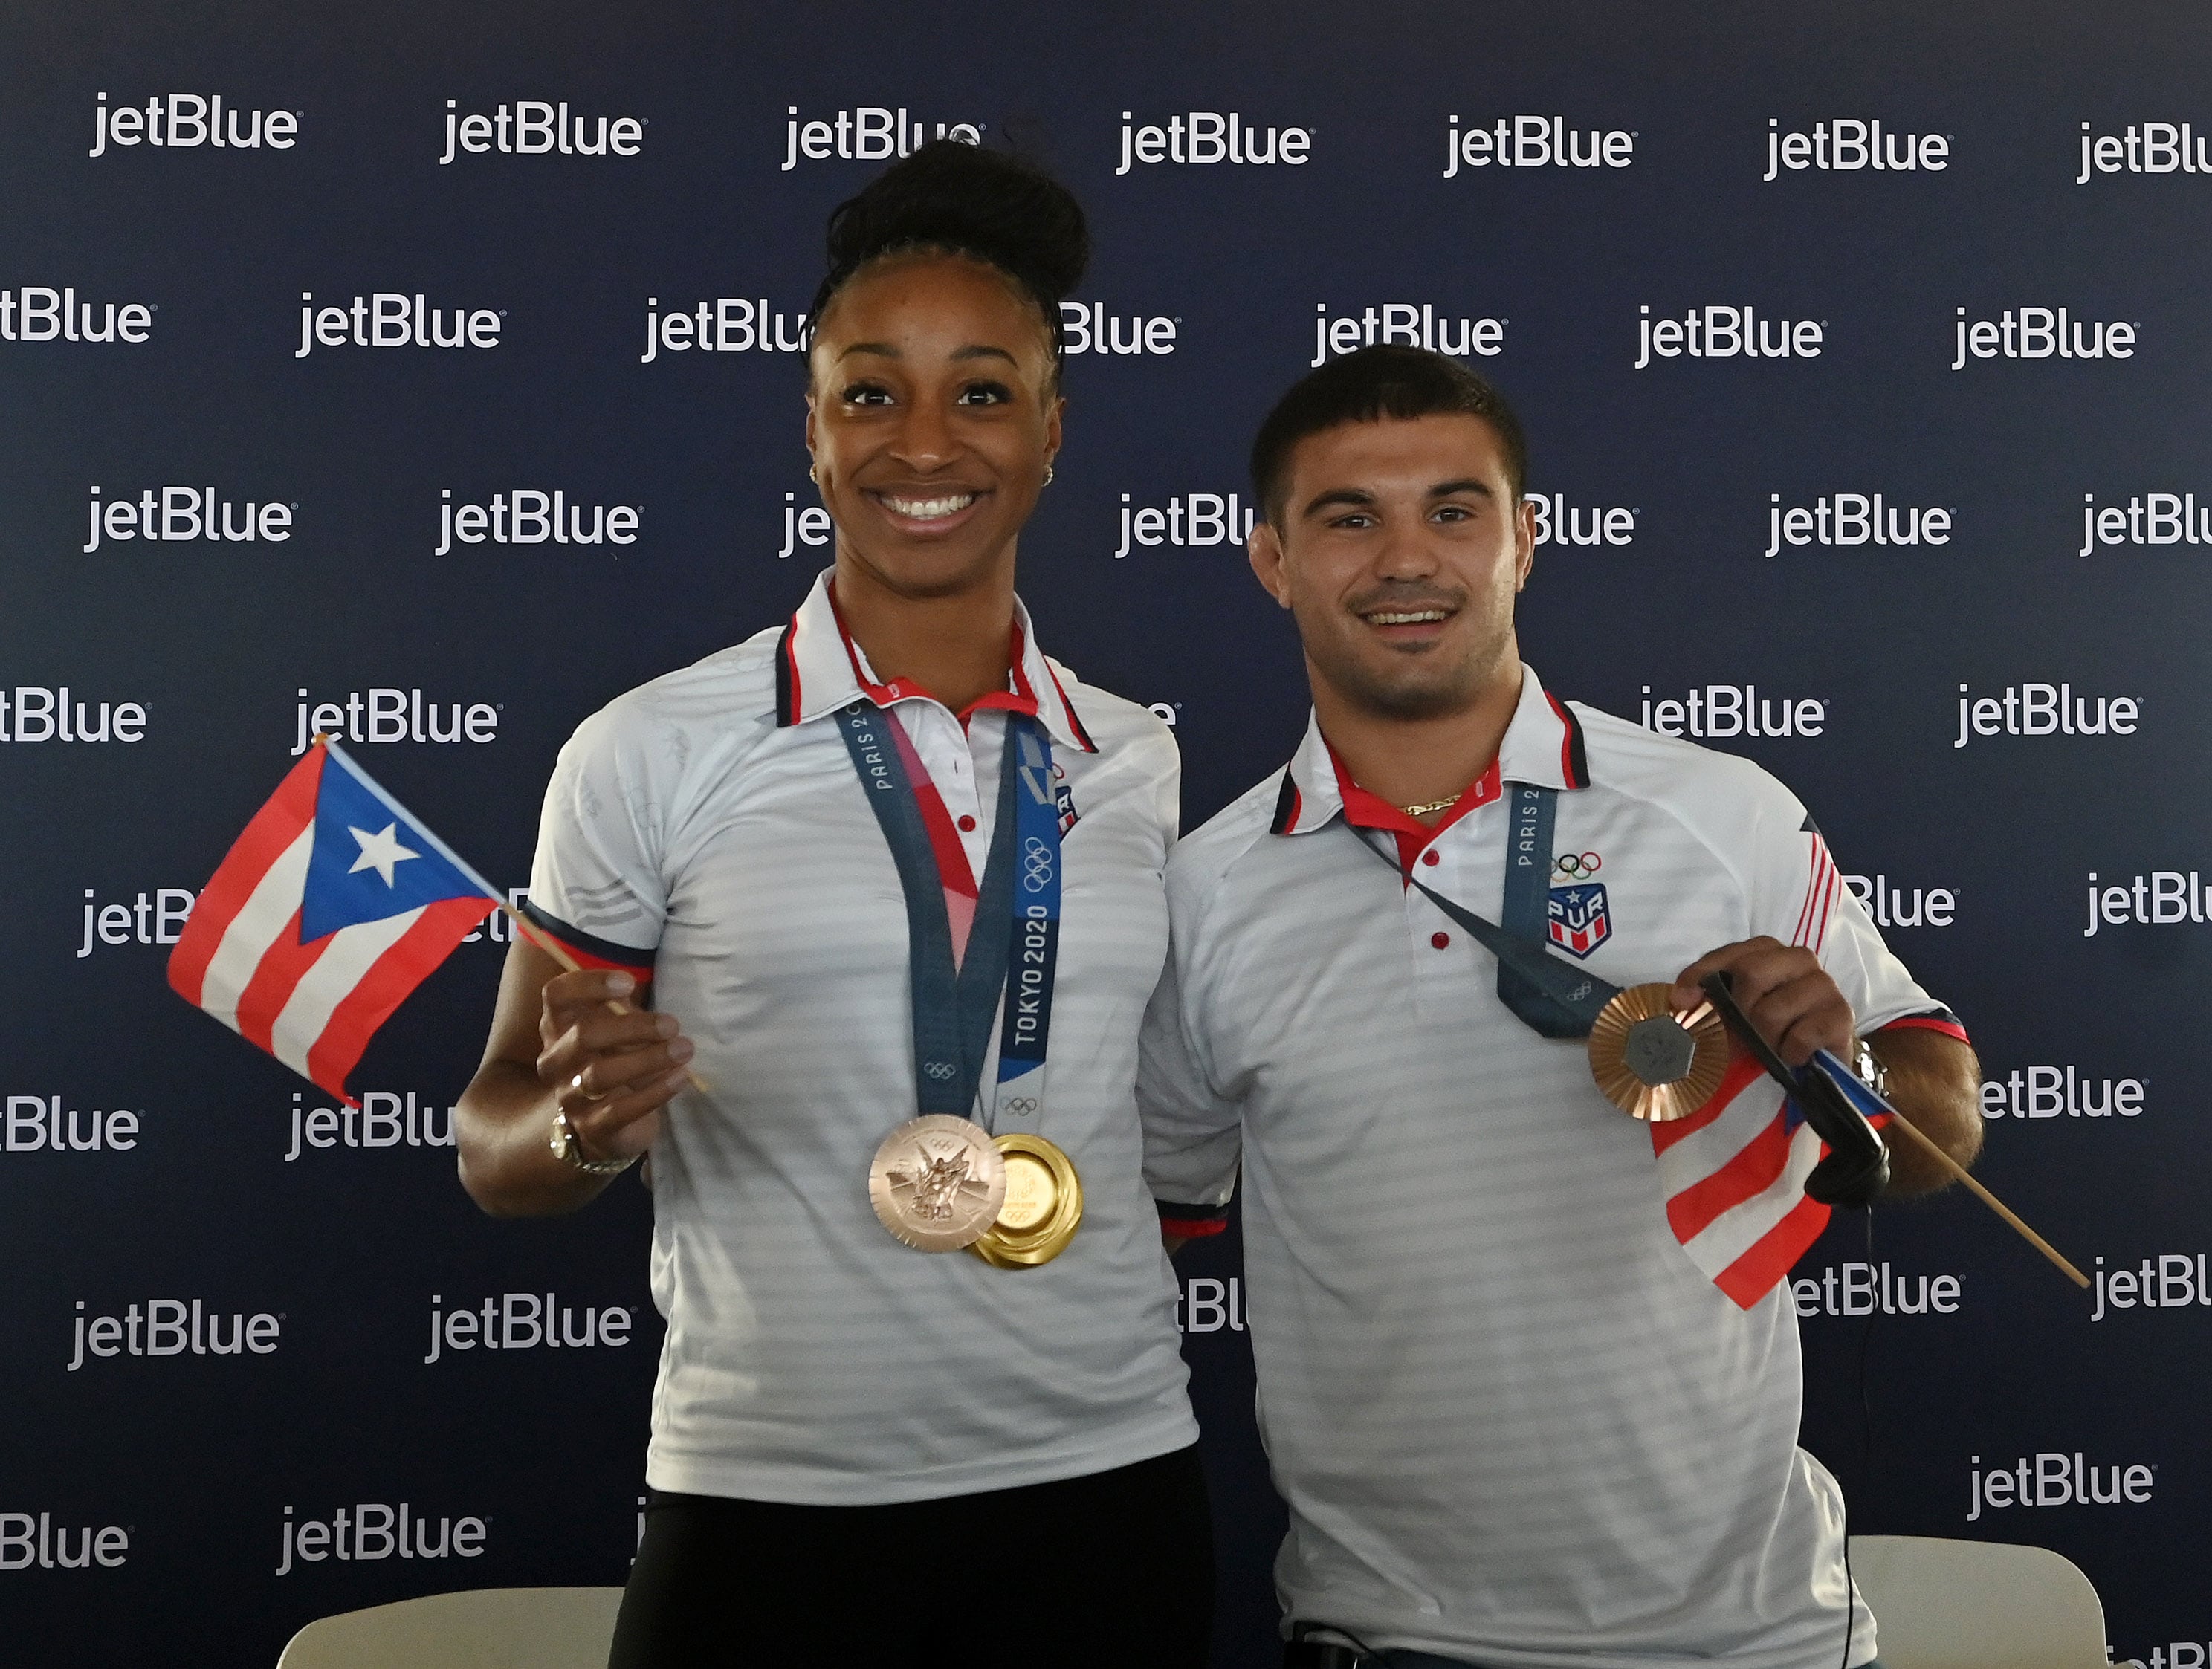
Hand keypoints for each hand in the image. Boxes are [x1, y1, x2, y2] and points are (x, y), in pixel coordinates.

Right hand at [535, 970, 690, 1162]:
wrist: (606, 1126)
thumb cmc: (615, 1062)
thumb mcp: (617, 1030)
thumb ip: (622, 1009)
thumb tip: (639, 989)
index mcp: (558, 1028)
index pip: (556, 996)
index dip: (589, 985)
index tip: (628, 983)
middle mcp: (555, 1061)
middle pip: (583, 1036)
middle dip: (632, 1027)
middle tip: (672, 1025)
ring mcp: (570, 1097)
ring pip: (600, 1075)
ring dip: (647, 1059)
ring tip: (684, 1049)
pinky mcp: (592, 1129)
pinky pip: (620, 1110)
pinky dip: (655, 1092)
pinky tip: (680, 1077)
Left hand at [1670, 936, 1852, 1068]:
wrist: (1811, 1063)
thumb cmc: (1767, 1030)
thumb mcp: (1732, 1012)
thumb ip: (1707, 998)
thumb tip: (1681, 1000)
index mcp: (1769, 951)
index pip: (1729, 954)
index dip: (1701, 975)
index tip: (1682, 1001)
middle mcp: (1799, 958)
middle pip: (1751, 973)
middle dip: (1739, 1012)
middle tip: (1744, 1033)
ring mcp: (1824, 985)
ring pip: (1772, 1011)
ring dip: (1764, 1039)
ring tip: (1772, 1047)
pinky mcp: (1841, 1015)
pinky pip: (1802, 1035)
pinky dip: (1790, 1052)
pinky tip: (1794, 1056)